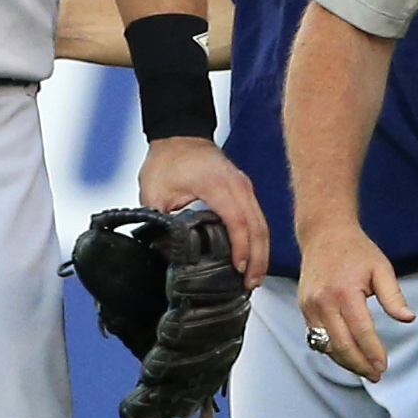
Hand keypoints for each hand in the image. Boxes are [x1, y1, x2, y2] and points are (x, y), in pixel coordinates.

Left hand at [138, 137, 268, 287]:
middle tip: (251, 283)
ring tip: (254, 277)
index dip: (240, 247)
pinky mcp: (244, 191)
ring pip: (262, 223)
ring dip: (261, 251)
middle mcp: (238, 185)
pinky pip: (258, 218)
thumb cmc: (168, 158)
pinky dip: (258, 239)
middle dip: (258, 258)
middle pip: (257, 226)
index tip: (238, 268)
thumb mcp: (154, 191)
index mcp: (217, 184)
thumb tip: (162, 248)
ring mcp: (244, 187)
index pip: (237, 220)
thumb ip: (159, 220)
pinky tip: (253, 257)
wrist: (178, 135)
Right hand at [296, 223, 413, 381]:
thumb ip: (394, 297)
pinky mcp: (303, 308)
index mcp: (345, 292)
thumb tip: (407, 319)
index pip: (361, 332)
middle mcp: (323, 301)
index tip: (383, 366)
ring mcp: (310, 306)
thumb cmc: (355, 250)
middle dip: (360, 364)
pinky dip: (331, 350)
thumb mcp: (381, 269)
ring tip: (363, 370)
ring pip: (326, 345)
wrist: (324, 234)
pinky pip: (316, 337)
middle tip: (375, 375)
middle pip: (342, 345)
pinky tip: (345, 356)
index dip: (373, 352)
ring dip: (345, 362)